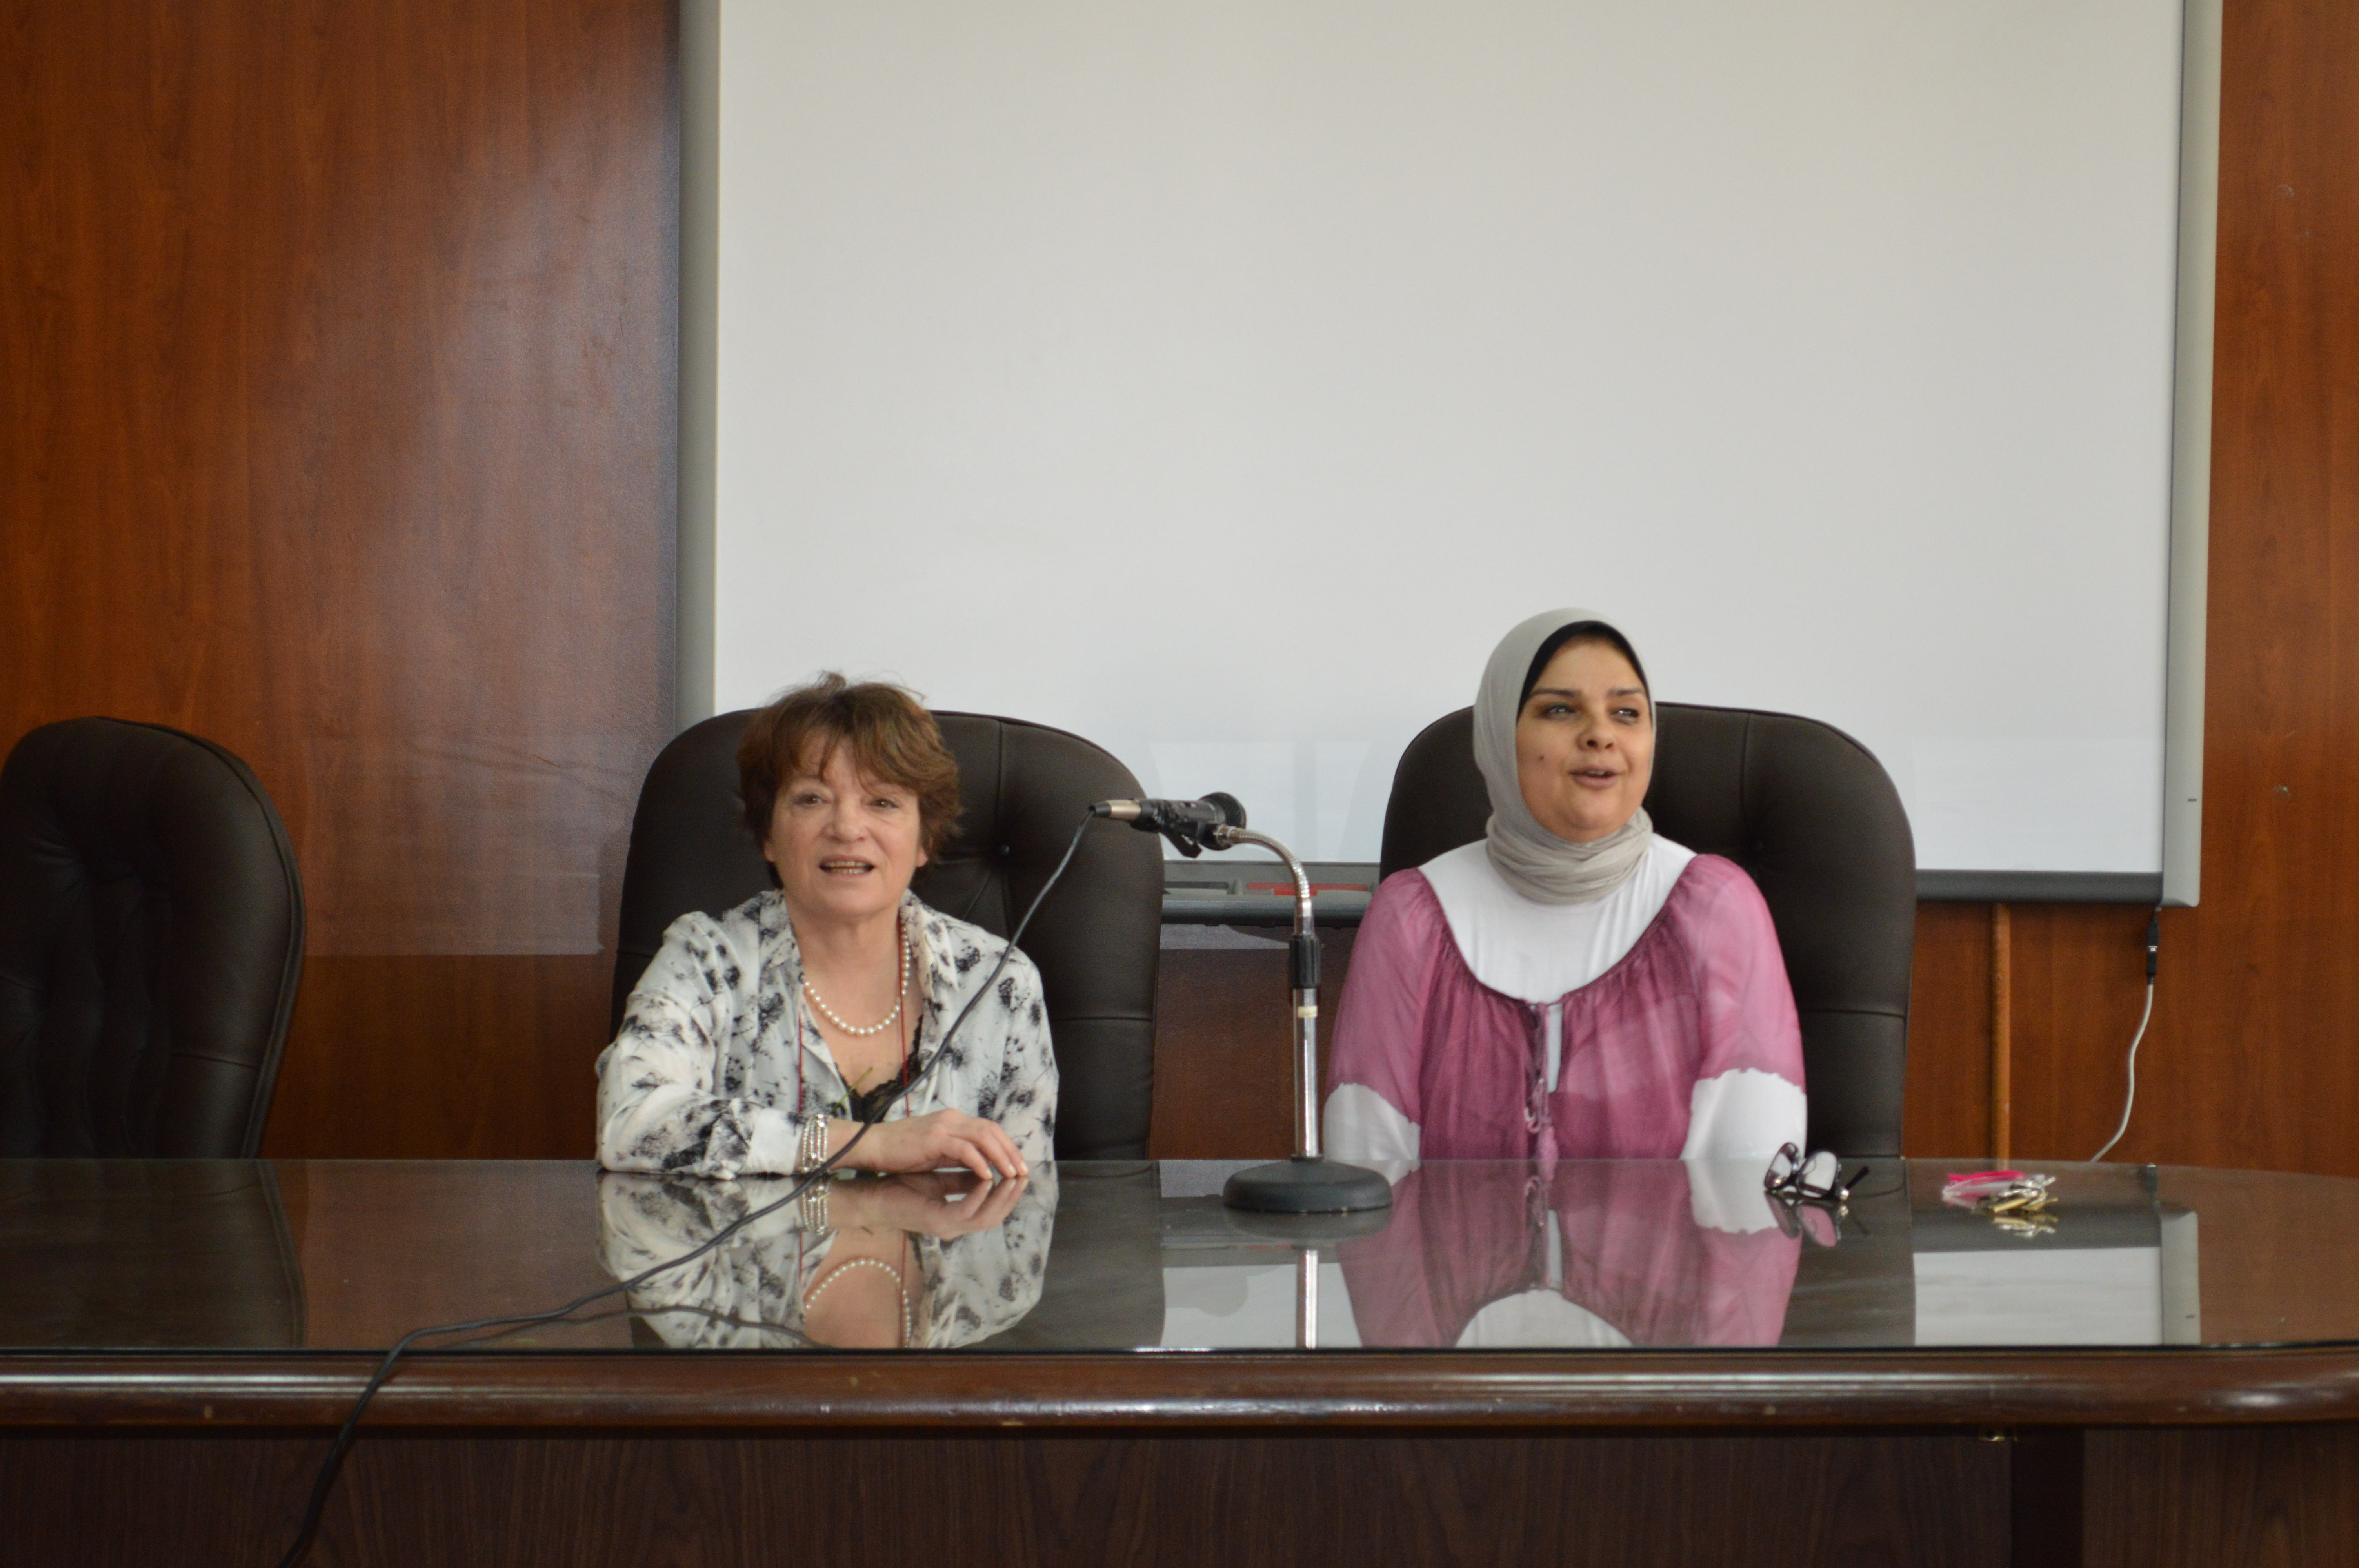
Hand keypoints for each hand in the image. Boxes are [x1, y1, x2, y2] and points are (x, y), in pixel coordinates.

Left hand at [834, 1170, 1030, 1238]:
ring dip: (1002, 1196)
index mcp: (958, 1217)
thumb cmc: (902, 1187)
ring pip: (987, 1217)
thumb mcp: (939, 1179)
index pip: (993, 1210)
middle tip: (1024, 1173)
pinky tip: (987, 1177)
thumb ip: (963, 1177)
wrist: (872, 1197)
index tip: (1020, 1170)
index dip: (1009, 1192)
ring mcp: (948, 1226)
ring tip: (1012, 1174)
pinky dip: (980, 1195)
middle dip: (1013, 1195)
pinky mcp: (937, 1221)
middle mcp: (956, 1226)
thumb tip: (988, 1164)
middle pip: (996, 1216)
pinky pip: (967, 1210)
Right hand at [837, 1110, 1027, 1180]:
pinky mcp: (933, 1138)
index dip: (1007, 1147)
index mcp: (954, 1121)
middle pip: (992, 1130)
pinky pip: (963, 1149)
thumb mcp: (936, 1155)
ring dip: (1000, 1156)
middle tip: (1023, 1172)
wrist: (871, 1146)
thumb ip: (959, 1158)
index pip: (990, 1130)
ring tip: (1011, 1175)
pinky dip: (978, 1162)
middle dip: (1010, 1151)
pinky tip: (987, 1177)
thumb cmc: (901, 1153)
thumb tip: (985, 1171)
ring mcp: (943, 1126)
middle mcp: (952, 1119)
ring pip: (983, 1136)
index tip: (1019, 1166)